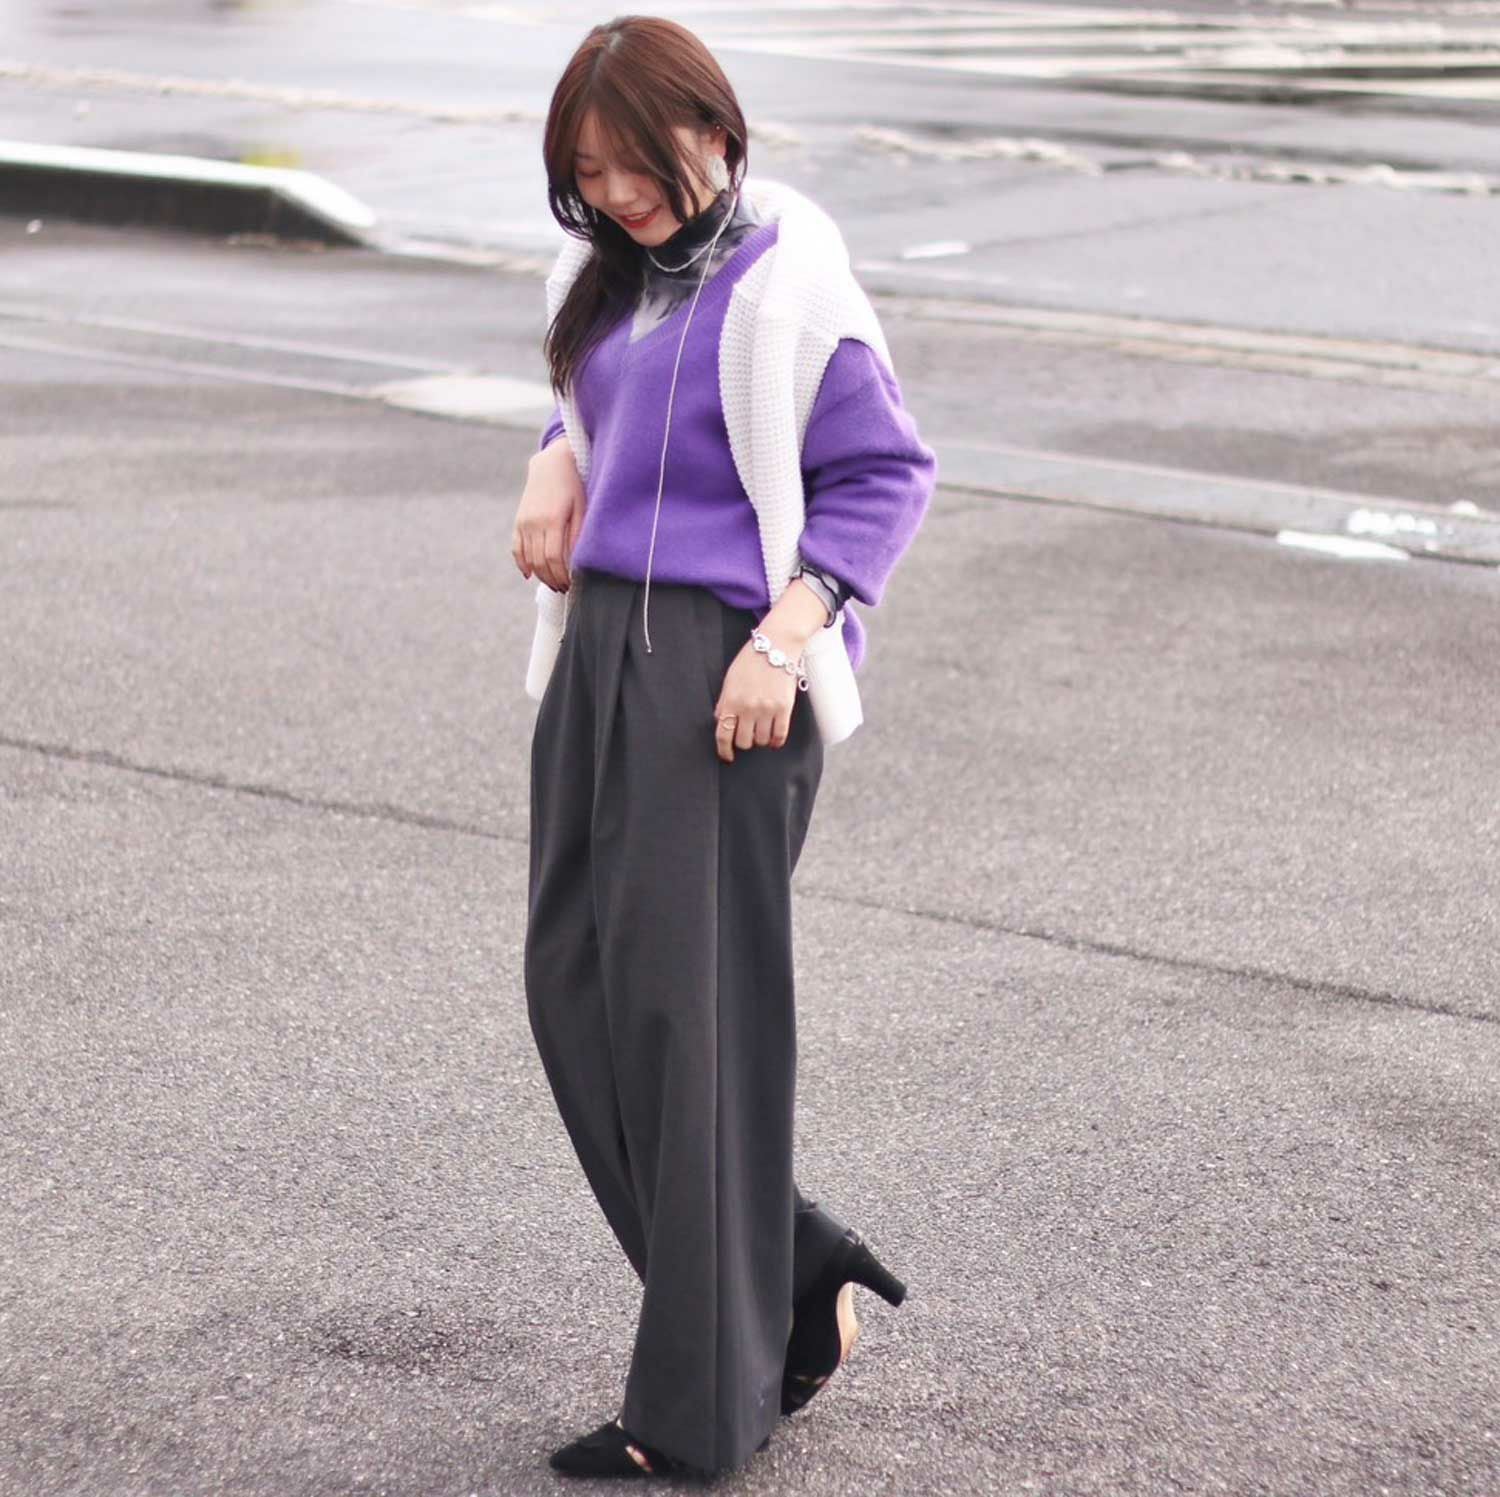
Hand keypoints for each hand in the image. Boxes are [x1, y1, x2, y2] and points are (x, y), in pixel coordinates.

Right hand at [512, 435, 585, 592]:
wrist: (551, 464)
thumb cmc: (573, 486)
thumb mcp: (581, 508)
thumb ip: (578, 534)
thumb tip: (575, 561)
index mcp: (553, 520)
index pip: (554, 558)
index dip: (561, 575)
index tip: (570, 585)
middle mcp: (535, 522)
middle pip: (540, 561)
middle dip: (551, 579)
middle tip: (562, 588)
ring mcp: (524, 522)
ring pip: (528, 558)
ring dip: (539, 575)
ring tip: (552, 583)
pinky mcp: (518, 520)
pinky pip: (516, 547)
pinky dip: (521, 563)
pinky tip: (529, 575)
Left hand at [713, 637, 802, 761]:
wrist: (777, 645)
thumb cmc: (751, 660)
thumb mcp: (730, 679)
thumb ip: (724, 702)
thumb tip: (721, 721)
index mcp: (731, 700)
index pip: (723, 734)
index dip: (724, 750)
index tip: (727, 756)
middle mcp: (748, 707)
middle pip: (743, 742)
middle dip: (743, 743)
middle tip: (746, 736)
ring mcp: (767, 709)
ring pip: (761, 741)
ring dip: (760, 740)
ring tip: (761, 732)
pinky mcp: (784, 708)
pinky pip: (780, 735)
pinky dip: (775, 742)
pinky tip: (773, 740)